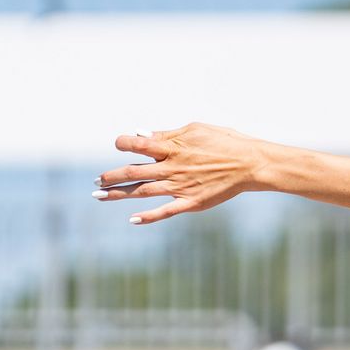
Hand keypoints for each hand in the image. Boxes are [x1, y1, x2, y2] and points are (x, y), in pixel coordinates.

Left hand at [94, 124, 264, 224]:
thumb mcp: (197, 129)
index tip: (119, 145)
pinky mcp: (191, 202)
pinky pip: (165, 211)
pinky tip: (133, 220)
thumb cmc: (226, 142)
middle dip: (111, 176)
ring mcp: (180, 186)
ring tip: (100, 196)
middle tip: (97, 181)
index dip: (123, 143)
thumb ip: (169, 134)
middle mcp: (172, 167)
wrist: (251, 163)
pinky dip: (148, 217)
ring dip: (118, 194)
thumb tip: (144, 134)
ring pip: (142, 191)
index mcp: (173, 147)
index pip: (137, 144)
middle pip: (132, 172)